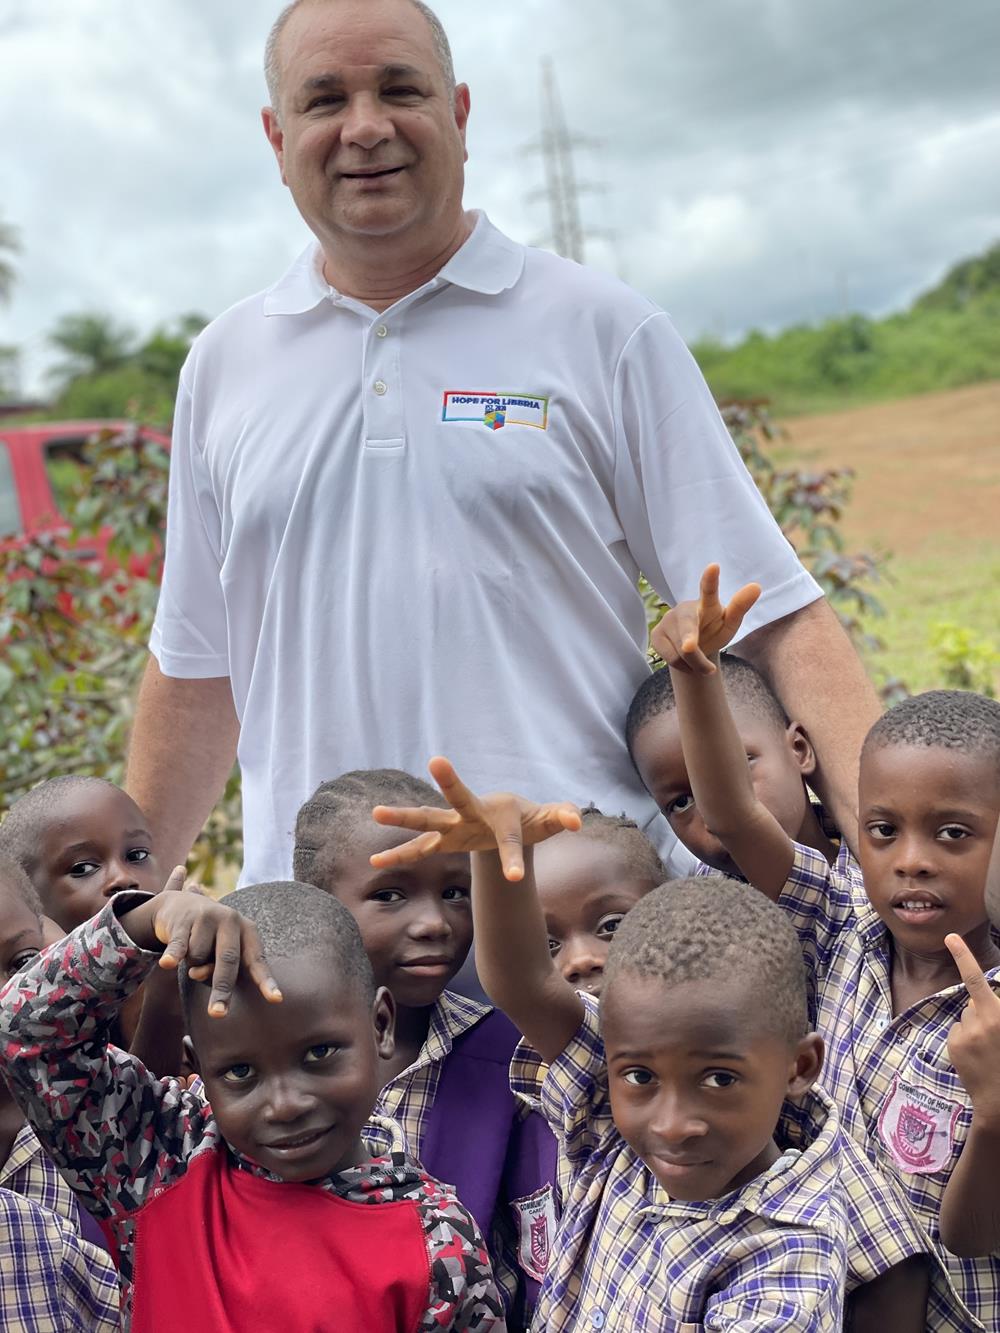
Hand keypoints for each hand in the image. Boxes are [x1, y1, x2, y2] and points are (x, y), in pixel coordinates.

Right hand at [121, 868, 281, 1016]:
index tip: (275, 1000)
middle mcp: (231, 920)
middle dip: (222, 989)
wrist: (181, 904)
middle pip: (228, 960)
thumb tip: (198, 974)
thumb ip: (216, 967)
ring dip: (191, 963)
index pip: (257, 960)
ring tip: (191, 949)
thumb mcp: (219, 952)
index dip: (265, 981)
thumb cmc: (209, 938)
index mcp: (247, 930)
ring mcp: (207, 917)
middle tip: (217, 1014)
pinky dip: (173, 956)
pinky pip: (179, 946)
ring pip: (198, 957)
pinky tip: (167, 963)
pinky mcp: (183, 920)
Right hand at [371, 756, 580, 881]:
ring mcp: (455, 826)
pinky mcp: (444, 839)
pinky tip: (376, 863)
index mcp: (502, 814)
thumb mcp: (549, 819)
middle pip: (459, 798)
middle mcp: (474, 814)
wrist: (507, 819)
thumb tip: (576, 820)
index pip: (509, 838)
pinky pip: (419, 848)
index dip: (513, 857)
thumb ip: (563, 814)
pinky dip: (399, 855)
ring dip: (404, 816)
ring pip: (428, 818)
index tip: (513, 878)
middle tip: (437, 760)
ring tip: (376, 812)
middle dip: (450, 783)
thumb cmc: (530, 819)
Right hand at [651, 563, 760, 673]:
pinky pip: (672, 658)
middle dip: (688, 638)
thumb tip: (757, 586)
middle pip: (687, 628)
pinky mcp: (656, 635)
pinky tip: (684, 660)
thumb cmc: (713, 630)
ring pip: (682, 652)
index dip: (710, 579)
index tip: (714, 567)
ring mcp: (667, 621)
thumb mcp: (729, 624)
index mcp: (707, 603)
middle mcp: (684, 609)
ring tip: (698, 660)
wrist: (691, 649)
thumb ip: (740, 607)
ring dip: (696, 663)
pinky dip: (683, 666)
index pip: (708, 590)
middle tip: (689, 648)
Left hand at [945, 933, 999, 1126]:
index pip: (976, 980)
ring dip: (974, 1026)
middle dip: (982, 1012)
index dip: (963, 956)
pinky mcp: (954, 1045)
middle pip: (974, 1002)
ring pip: (966, 1017)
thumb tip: (982, 999)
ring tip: (989, 1050)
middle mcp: (981, 1021)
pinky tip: (976, 1056)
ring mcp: (966, 1034)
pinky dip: (964, 1039)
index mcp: (998, 1014)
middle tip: (995, 1038)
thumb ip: (995, 1010)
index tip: (950, 937)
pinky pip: (957, 1031)